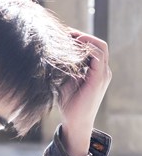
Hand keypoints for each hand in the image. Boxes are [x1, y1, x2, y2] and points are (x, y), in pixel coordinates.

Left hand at [59, 31, 111, 155]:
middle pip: (98, 44)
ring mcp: (103, 75)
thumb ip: (64, 69)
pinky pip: (98, 56)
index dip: (80, 39)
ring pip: (100, 47)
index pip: (93, 48)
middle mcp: (103, 71)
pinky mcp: (99, 79)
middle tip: (65, 32)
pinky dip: (87, 48)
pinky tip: (73, 46)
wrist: (75, 123)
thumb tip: (51, 54)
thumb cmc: (69, 105)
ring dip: (85, 40)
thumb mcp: (65, 83)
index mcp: (97, 72)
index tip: (64, 35)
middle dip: (82, 36)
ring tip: (68, 37)